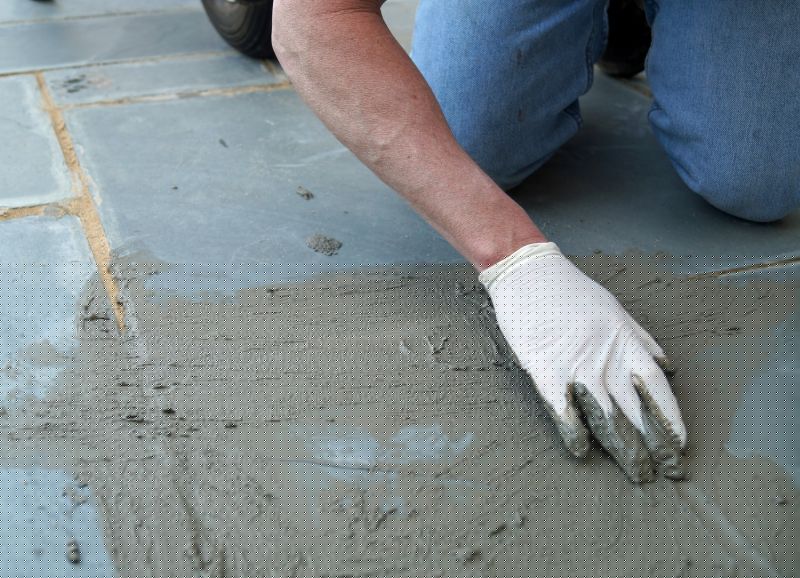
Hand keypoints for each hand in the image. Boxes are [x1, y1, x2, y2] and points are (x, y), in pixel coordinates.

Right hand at [479, 243, 686, 481]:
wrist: (529, 274)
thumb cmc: (572, 292)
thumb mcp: (616, 311)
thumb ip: (642, 341)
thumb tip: (667, 367)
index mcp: (625, 343)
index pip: (657, 389)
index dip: (671, 419)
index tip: (681, 444)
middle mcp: (606, 359)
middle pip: (637, 411)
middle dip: (656, 444)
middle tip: (669, 471)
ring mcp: (576, 367)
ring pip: (608, 417)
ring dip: (625, 448)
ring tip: (639, 472)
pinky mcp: (545, 371)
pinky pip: (564, 410)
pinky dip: (574, 432)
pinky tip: (582, 451)